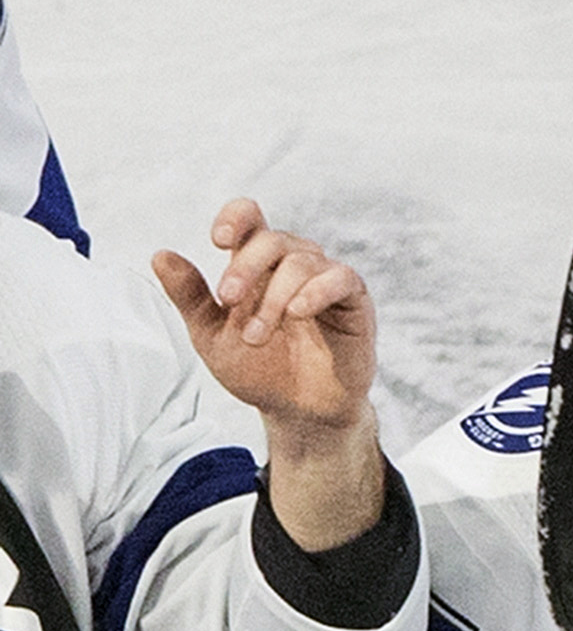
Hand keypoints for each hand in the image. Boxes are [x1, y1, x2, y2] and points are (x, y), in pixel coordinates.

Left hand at [152, 200, 384, 550]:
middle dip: (245, 267)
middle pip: (271, 239)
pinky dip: (316, 291)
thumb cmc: (259, 372)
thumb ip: (190, 297)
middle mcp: (294, 266)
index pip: (251, 218)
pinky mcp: (354, 302)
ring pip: (301, 261)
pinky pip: (340, 278)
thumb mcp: (211, 335)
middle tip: (228, 301)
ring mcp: (325, 282)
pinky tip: (297, 313)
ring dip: (272, 297)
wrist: (298, 413)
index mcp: (258, 266)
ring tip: (258, 335)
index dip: (236, 218)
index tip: (218, 241)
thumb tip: (160, 255)